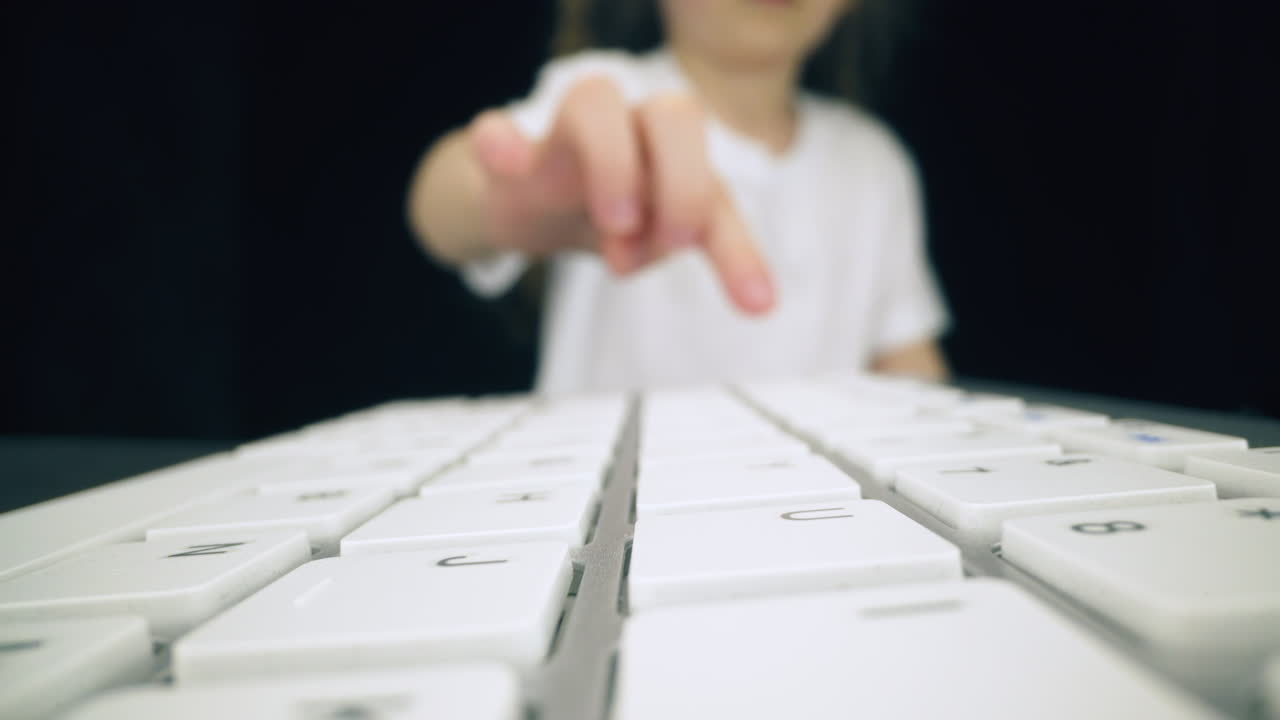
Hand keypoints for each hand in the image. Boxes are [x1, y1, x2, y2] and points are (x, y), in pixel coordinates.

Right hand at [466, 75, 775, 314]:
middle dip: (683, 183)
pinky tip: (508, 162)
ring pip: (594, 99)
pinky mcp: (507, 152)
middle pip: (674, 113)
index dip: (739, 251)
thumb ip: (666, 246)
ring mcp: (566, 136)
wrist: (529, 201)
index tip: (757, 305)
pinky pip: (496, 128)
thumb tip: (673, 267)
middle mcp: (629, 131)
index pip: (717, 190)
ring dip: (613, 162)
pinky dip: (502, 141)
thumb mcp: (656, 238)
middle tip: (673, 247)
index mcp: (675, 156)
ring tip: (614, 226)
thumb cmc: (612, 212)